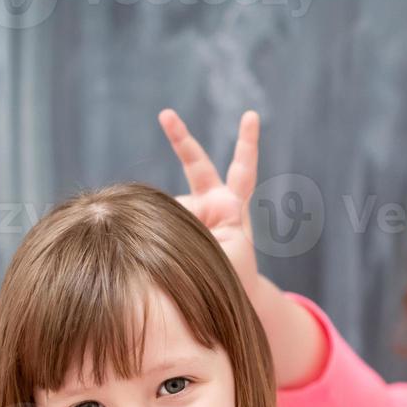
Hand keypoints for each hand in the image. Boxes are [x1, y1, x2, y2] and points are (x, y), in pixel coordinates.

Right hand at [158, 107, 260, 289]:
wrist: (232, 291)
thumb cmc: (235, 272)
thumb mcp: (230, 250)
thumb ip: (205, 228)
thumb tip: (164, 212)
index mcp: (232, 205)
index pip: (243, 169)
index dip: (246, 143)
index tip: (251, 116)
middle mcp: (212, 203)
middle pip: (197, 166)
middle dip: (180, 139)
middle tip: (166, 114)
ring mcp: (192, 213)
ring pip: (171, 206)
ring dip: (173, 226)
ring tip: (184, 251)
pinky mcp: (177, 223)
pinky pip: (159, 219)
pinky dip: (155, 233)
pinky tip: (162, 252)